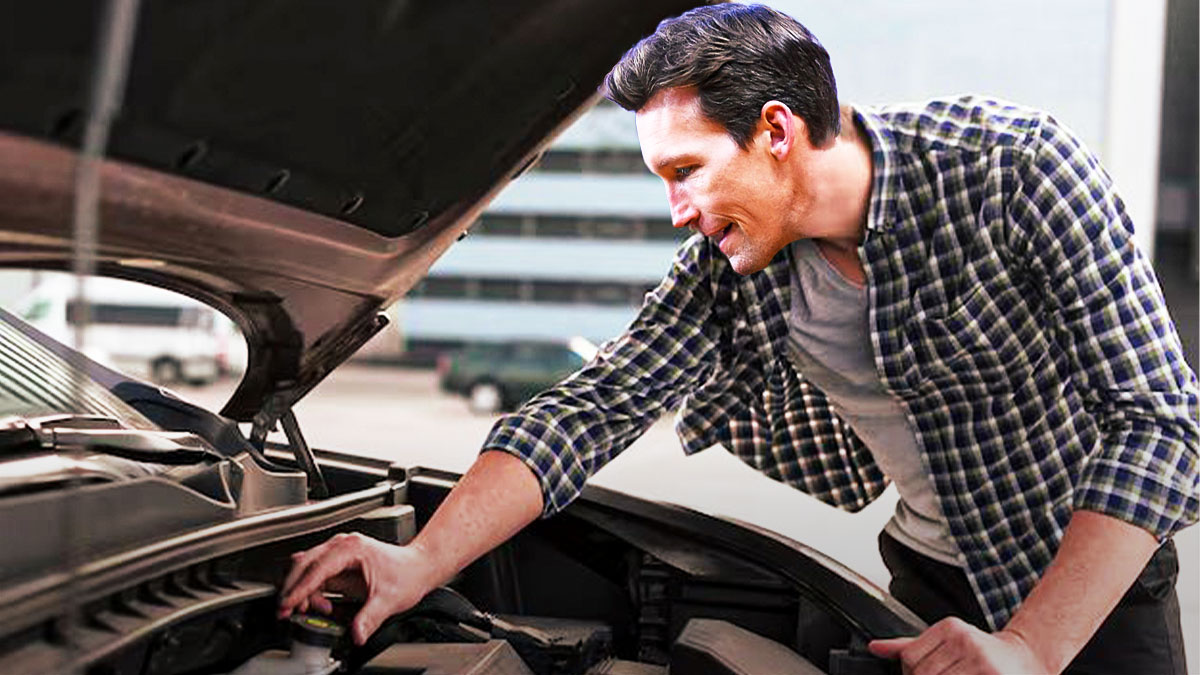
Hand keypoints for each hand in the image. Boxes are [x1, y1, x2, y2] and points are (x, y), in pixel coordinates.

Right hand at [278, 532, 437, 644]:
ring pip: (306, 568)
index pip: (316, 569)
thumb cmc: (407, 573)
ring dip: (302, 590)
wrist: (419, 566)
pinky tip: (321, 605)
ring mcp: (339, 552)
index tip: (288, 605)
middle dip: (293, 589)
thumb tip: (356, 634)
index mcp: (351, 548)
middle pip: (304, 564)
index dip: (300, 589)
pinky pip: (316, 575)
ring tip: (311, 610)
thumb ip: (369, 617)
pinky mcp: (339, 563)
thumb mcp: (389, 599)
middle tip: (287, 611)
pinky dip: (311, 590)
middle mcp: (342, 546)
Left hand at [868, 617, 1050, 674]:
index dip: (911, 673)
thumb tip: (875, 647)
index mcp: (950, 628)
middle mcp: (965, 641)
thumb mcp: (946, 640)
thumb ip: (909, 646)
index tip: (920, 674)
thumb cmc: (982, 652)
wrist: (1025, 659)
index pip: (911, 658)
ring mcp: (980, 661)